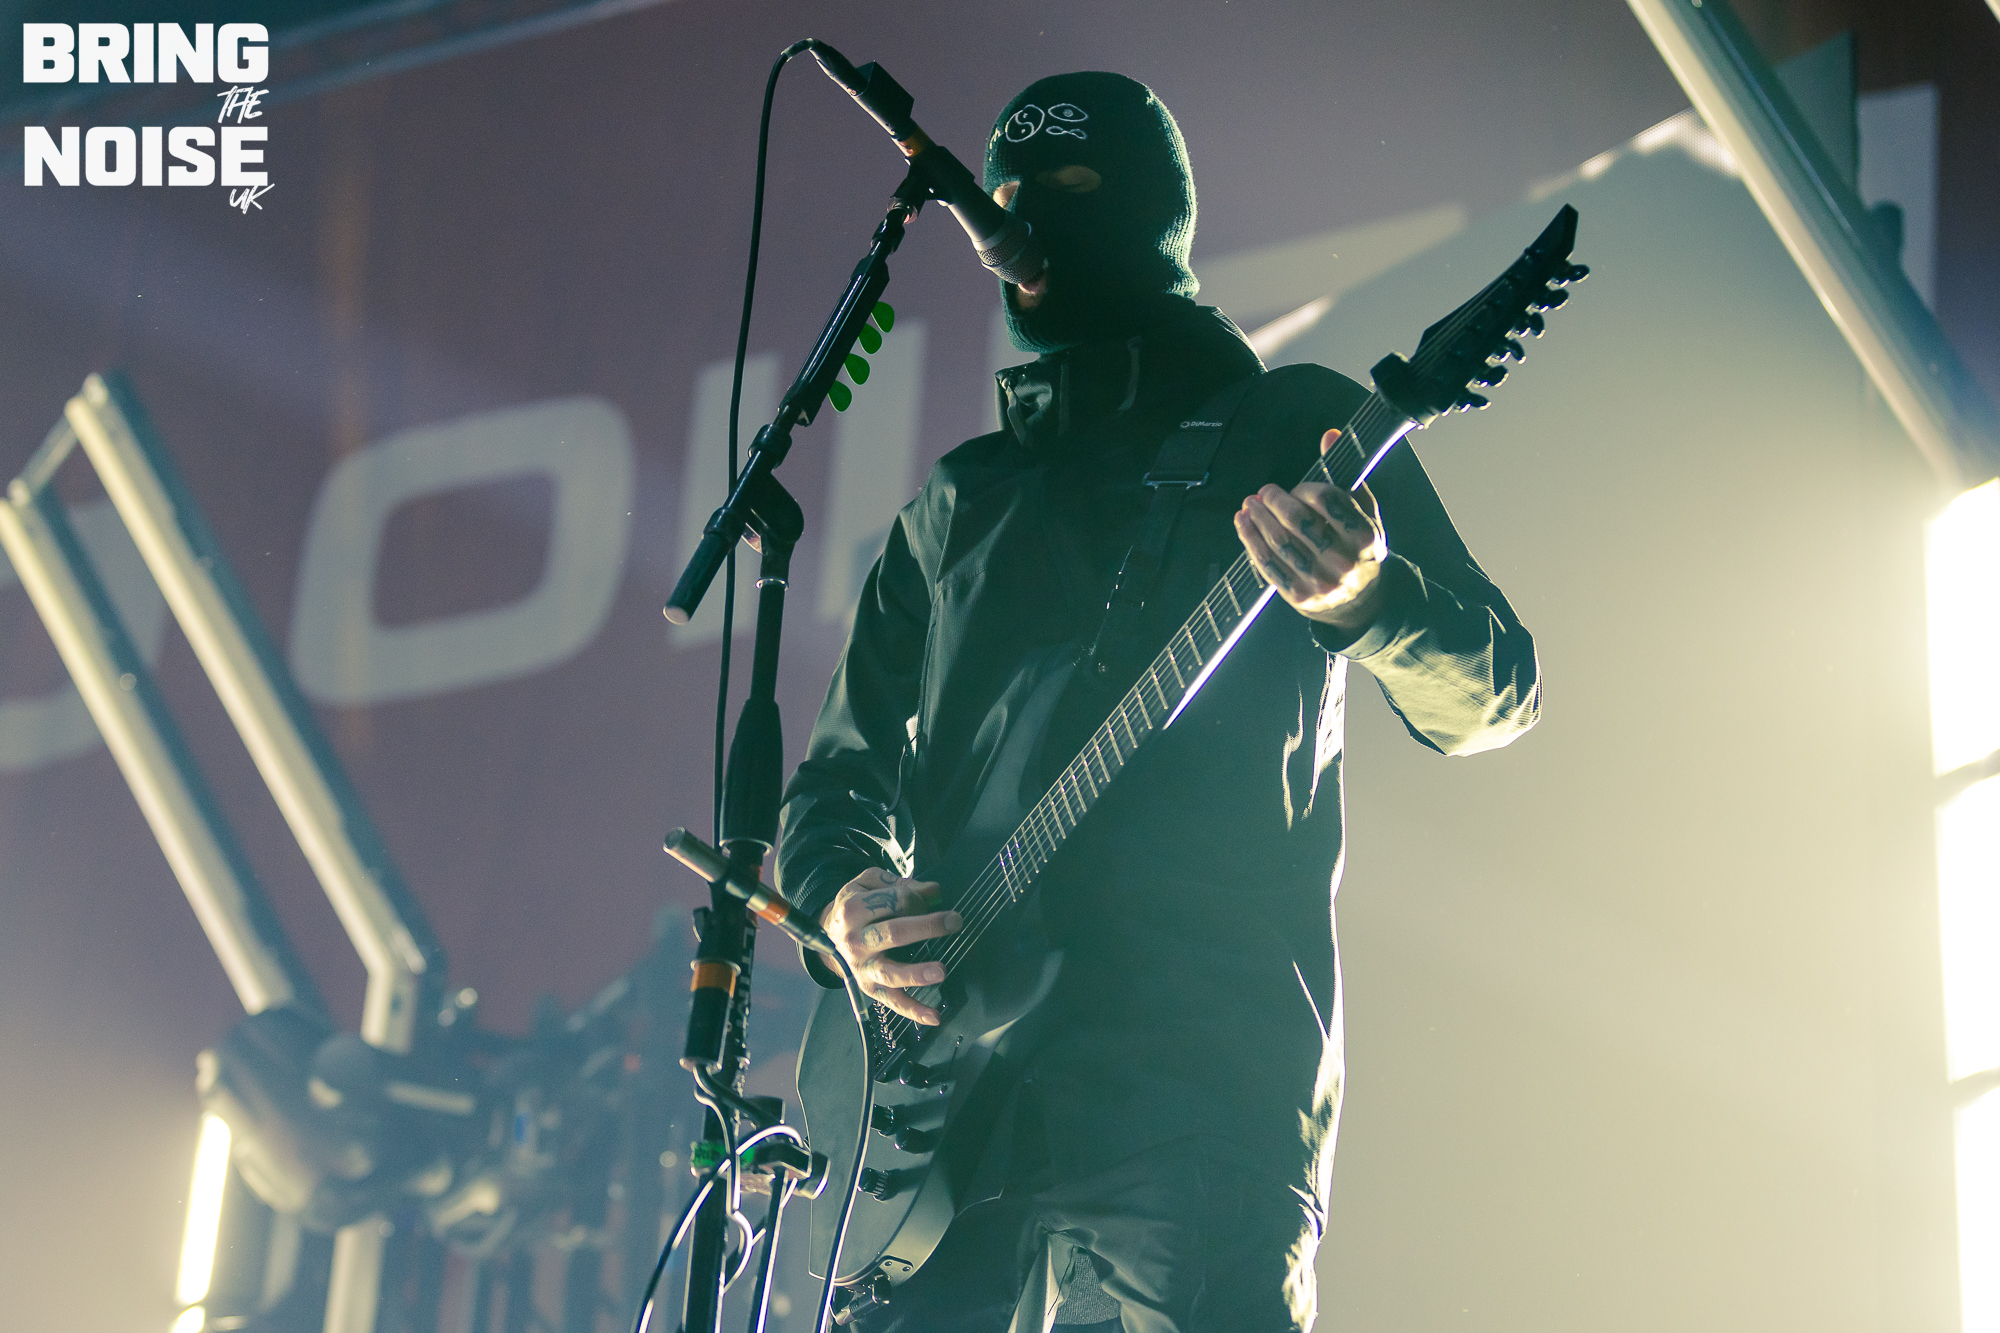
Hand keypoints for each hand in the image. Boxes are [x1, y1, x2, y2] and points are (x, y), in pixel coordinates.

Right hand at [819, 867, 960, 1025]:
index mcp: (853, 910)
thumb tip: (933, 891)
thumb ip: (898, 883)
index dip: (917, 898)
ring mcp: (862, 968)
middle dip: (927, 926)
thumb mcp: (867, 884)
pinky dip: (913, 1011)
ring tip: (940, 971)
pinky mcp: (870, 988)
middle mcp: (855, 941)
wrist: (830, 933)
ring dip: (917, 973)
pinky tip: (934, 1016)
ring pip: (891, 973)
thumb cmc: (856, 906)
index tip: (934, 897)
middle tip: (954, 922)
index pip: (892, 901)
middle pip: (893, 933)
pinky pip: (893, 1002)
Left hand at [1233, 428, 1387, 630]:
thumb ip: (1345, 476)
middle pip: (1299, 522)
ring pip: (1280, 544)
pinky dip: (1250, 541)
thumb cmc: (1359, 550)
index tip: (1296, 487)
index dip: (1306, 489)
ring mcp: (1321, 582)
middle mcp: (1345, 562)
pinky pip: (1268, 565)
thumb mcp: (1363, 513)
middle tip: (1265, 491)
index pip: (1328, 501)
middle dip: (1275, 501)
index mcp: (1366, 538)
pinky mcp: (1299, 597)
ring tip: (1249, 504)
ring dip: (1258, 519)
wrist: (1361, 601)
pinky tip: (1244, 524)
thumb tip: (1329, 436)